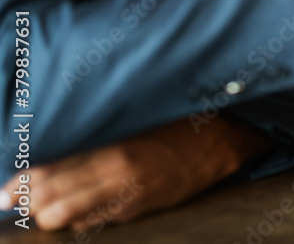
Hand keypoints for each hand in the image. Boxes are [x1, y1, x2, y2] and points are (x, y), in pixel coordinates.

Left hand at [1, 117, 269, 230]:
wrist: (219, 141)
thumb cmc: (177, 125)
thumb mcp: (135, 124)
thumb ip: (99, 139)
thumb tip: (58, 156)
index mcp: (115, 149)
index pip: (54, 171)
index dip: (24, 183)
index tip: (7, 190)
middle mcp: (118, 175)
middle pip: (54, 198)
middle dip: (29, 203)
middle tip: (12, 203)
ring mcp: (129, 196)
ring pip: (70, 215)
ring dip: (48, 215)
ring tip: (38, 211)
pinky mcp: (139, 209)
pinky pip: (97, 221)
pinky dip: (78, 219)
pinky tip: (71, 214)